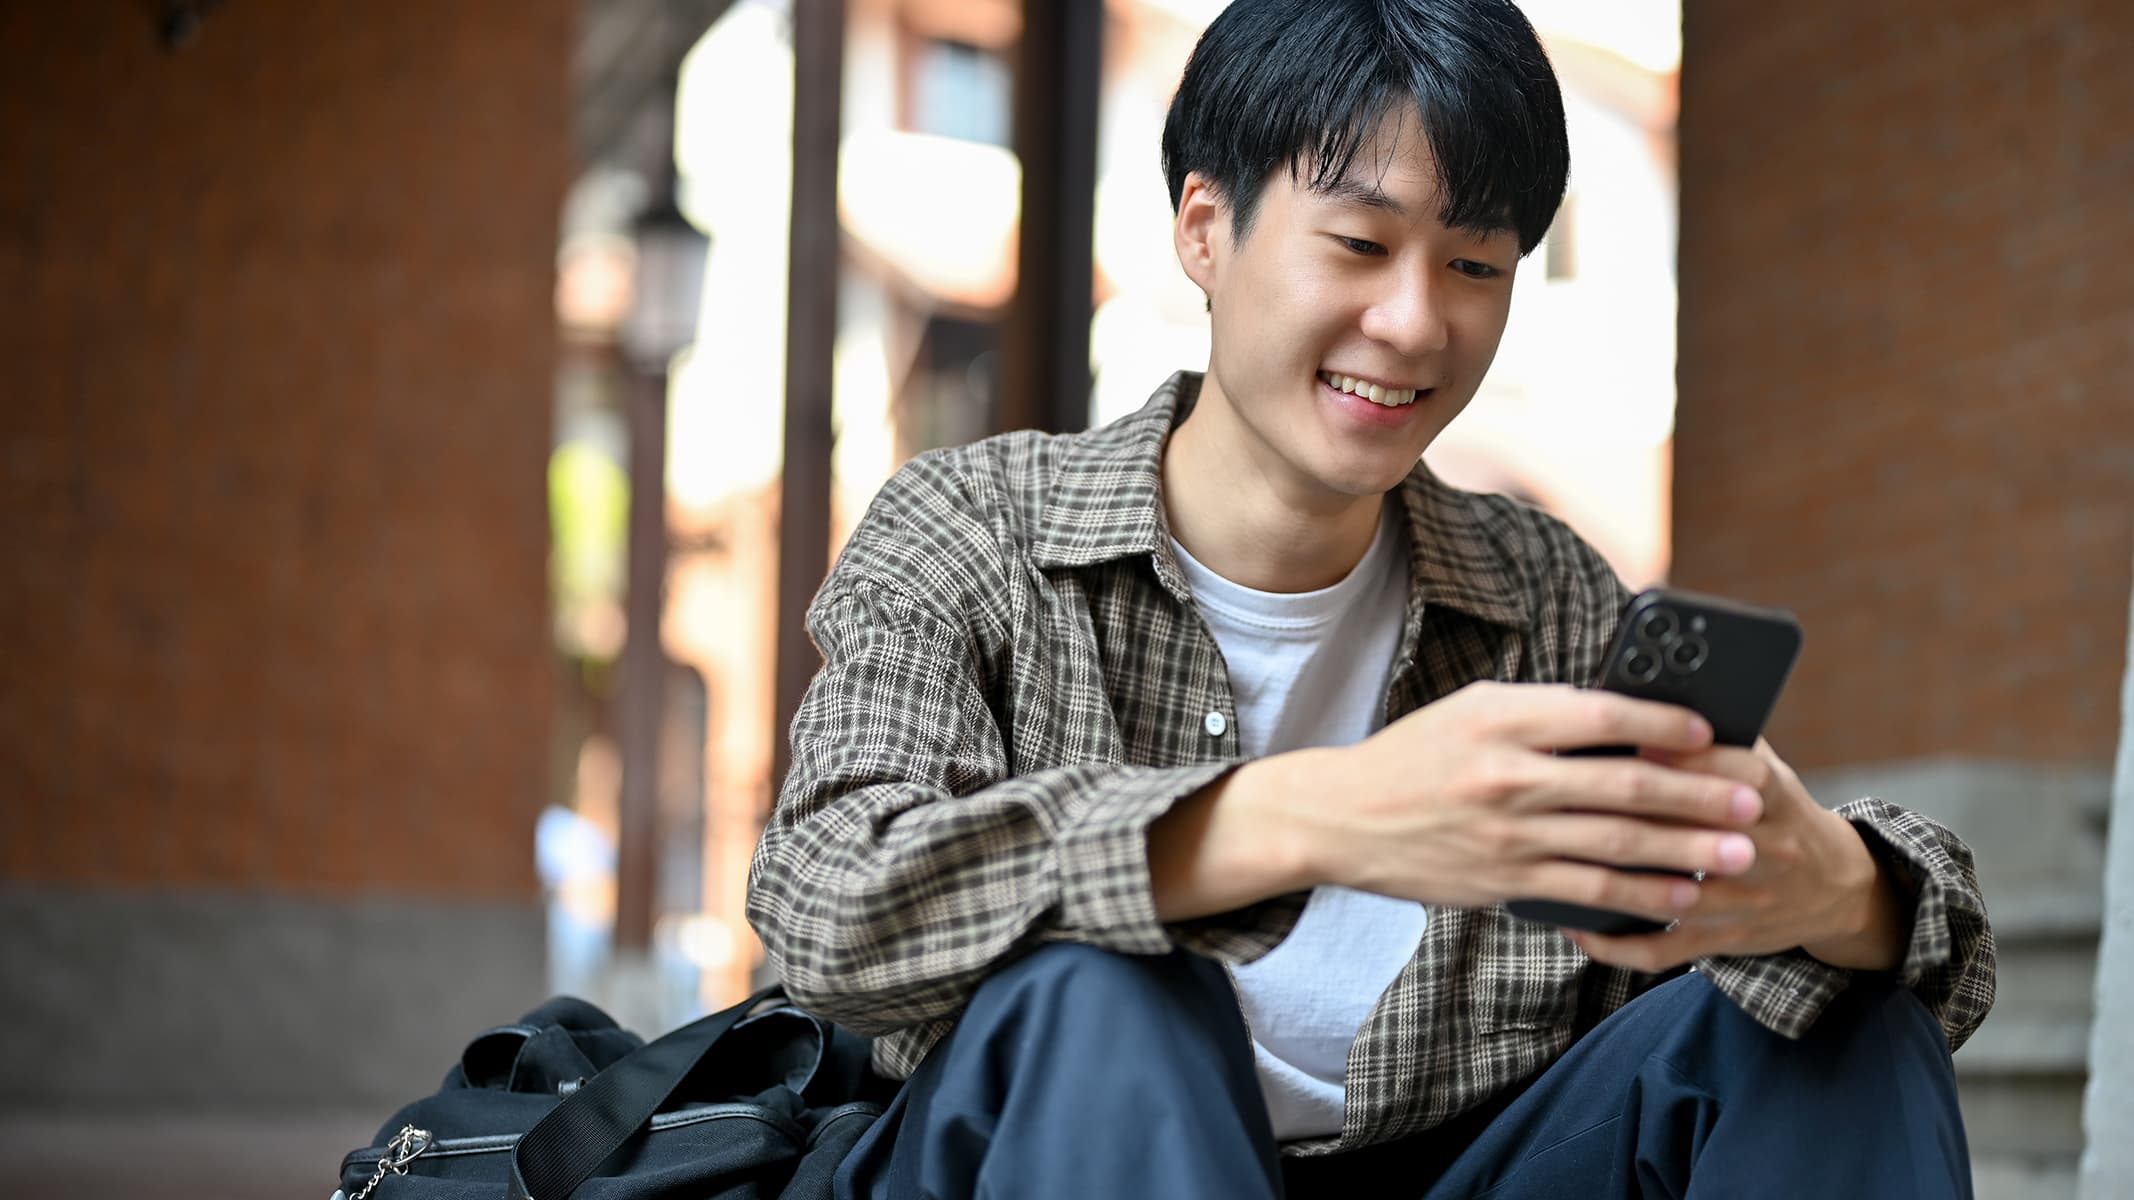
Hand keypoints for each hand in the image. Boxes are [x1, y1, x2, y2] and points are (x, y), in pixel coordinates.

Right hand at [1288, 682, 1765, 923]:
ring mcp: (1508, 833)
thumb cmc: (1414, 756)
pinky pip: (1588, 890)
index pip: (1603, 714)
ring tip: (1739, 851)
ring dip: (1688, 848)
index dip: (1665, 721)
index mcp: (1503, 718)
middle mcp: (1509, 774)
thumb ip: (1544, 713)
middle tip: (1752, 797)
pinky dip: (1641, 894)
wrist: (1340, 817)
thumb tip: (1626, 719)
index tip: (1712, 730)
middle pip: (1626, 782)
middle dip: (1700, 793)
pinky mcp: (1504, 880)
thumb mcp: (1471, 711)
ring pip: (1618, 841)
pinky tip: (1681, 894)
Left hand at [1566, 739, 1911, 972]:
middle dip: (1639, 818)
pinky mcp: (1721, 942)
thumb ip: (1725, 738)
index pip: (1745, 776)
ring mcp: (1744, 904)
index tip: (1638, 741)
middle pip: (1700, 837)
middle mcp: (1767, 854)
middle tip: (1578, 798)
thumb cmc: (1779, 812)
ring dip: (1616, 882)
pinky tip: (1574, 923)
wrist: (1835, 889)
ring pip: (1675, 897)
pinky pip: (1662, 950)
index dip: (1694, 760)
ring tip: (1558, 861)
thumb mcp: (1770, 768)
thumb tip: (1655, 698)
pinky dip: (1615, 942)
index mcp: (1778, 801)